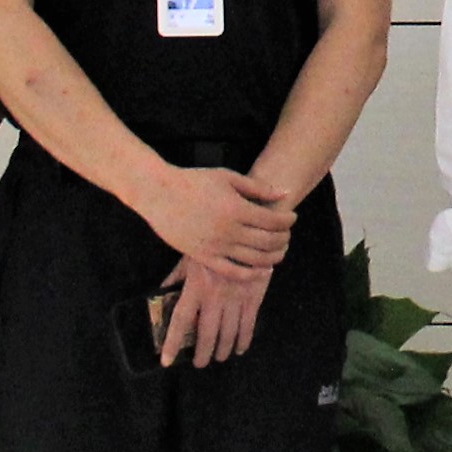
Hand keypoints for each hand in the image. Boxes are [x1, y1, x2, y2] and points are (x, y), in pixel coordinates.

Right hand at [135, 160, 293, 274]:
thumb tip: (284, 194)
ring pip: (255, 259)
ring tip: (280, 251)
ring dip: (273, 257)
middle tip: (288, 234)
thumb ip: (257, 187)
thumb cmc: (194, 181)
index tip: (292, 217)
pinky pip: (233, 272)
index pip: (273, 221)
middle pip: (268, 242)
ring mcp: (216, 247)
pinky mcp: (204, 257)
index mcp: (237, 209)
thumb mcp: (228, 177)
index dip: (287, 220)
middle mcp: (229, 231)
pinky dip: (251, 274)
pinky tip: (262, 269)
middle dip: (284, 239)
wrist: (159, 194)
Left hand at [165, 254, 268, 365]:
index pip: (180, 321)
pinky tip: (239, 348)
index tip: (166, 360)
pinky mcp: (253, 297)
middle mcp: (214, 296)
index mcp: (195, 286)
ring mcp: (236, 298)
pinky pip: (248, 325)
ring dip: (222, 350)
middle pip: (206, 333)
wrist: (247, 232)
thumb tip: (160, 294)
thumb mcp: (189, 257)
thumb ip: (175, 278)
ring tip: (218, 357)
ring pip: (228, 333)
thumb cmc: (214, 245)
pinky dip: (243, 340)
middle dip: (202, 353)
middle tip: (199, 363)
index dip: (172, 343)